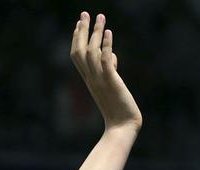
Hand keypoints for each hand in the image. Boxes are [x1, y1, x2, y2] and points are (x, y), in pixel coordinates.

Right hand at [70, 12, 141, 131]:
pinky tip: (109, 33)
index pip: (77, 56)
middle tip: (84, 13)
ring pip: (92, 52)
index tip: (79, 24)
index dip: (77, 39)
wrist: (122, 127)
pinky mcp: (112, 82)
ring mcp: (100, 80)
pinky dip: (106, 46)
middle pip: (81, 51)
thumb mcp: (112, 86)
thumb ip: (110, 71)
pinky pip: (105, 61)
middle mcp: (91, 78)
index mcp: (89, 80)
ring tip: (100, 17)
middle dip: (82, 31)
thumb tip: (112, 58)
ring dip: (96, 33)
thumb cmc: (118, 110)